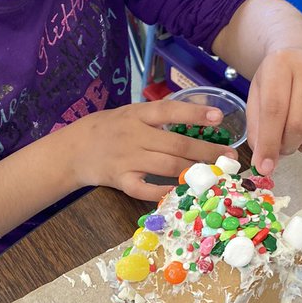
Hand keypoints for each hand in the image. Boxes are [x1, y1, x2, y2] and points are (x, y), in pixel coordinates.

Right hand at [67, 100, 238, 200]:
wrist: (73, 149)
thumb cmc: (108, 128)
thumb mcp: (130, 113)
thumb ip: (158, 116)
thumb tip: (197, 116)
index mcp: (137, 114)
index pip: (169, 110)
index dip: (194, 114)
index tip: (218, 118)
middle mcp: (134, 135)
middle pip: (176, 144)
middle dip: (206, 151)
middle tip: (228, 157)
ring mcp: (127, 159)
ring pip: (167, 166)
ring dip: (194, 171)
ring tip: (215, 175)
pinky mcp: (120, 180)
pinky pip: (145, 189)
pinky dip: (163, 191)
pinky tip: (181, 192)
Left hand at [246, 47, 301, 174]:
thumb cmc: (278, 81)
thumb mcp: (257, 98)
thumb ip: (257, 131)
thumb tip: (265, 165)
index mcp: (281, 63)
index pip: (275, 110)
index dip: (269, 144)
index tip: (263, 167)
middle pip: (300, 124)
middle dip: (288, 146)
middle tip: (282, 146)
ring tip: (300, 136)